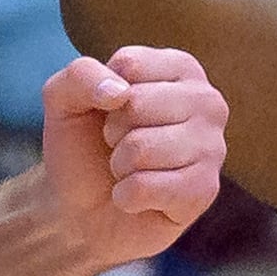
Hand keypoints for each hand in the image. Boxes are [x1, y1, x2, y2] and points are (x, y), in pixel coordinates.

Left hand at [35, 46, 224, 269]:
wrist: (81, 210)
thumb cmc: (82, 146)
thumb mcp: (63, 98)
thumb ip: (82, 75)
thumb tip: (120, 94)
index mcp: (180, 68)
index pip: (130, 65)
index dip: (102, 95)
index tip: (109, 112)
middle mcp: (206, 101)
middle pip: (137, 105)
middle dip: (112, 132)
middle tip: (118, 146)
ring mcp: (213, 147)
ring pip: (141, 149)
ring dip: (119, 166)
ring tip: (128, 171)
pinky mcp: (205, 190)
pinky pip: (146, 186)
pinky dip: (126, 196)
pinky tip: (137, 198)